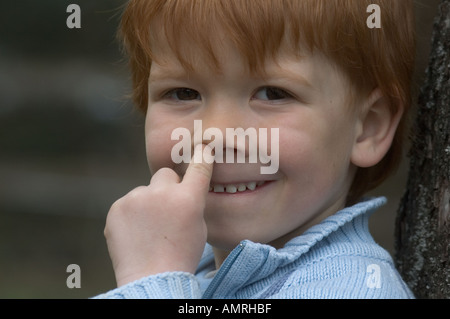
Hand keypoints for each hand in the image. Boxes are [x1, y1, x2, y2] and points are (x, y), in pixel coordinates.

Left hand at [104, 144, 213, 286]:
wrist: (152, 279)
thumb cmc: (181, 256)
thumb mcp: (200, 227)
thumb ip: (192, 202)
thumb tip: (183, 187)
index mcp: (188, 198)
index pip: (199, 166)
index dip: (202, 157)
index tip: (203, 149)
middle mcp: (161, 193)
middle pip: (165, 174)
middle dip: (168, 187)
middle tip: (167, 210)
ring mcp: (135, 199)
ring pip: (145, 191)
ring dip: (147, 203)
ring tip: (149, 230)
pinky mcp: (116, 208)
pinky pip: (128, 203)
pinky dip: (131, 214)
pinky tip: (136, 233)